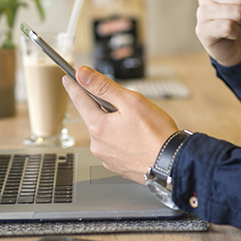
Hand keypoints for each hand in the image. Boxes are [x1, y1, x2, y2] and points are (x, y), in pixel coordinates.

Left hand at [63, 66, 178, 183]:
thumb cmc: (156, 134)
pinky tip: (137, 137)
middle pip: (94, 116)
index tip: (68, 78)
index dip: (74, 86)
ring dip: (114, 123)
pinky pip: (114, 145)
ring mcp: (107, 157)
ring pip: (105, 132)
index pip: (79, 100)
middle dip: (104, 106)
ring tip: (137, 124)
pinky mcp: (117, 166)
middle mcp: (97, 145)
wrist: (173, 164)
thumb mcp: (130, 101)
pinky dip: (121, 138)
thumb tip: (82, 74)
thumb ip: (103, 86)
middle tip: (124, 103)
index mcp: (98, 127)